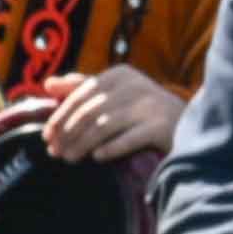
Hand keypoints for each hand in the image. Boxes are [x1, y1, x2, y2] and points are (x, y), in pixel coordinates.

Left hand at [28, 63, 188, 166]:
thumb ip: (82, 88)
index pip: (81, 95)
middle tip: (55, 152)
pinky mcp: (161, 126)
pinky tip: (96, 157)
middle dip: (67, 133)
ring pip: (104, 126)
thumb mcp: (114, 94)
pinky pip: (128, 139)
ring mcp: (150, 105)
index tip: (46, 137)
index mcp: (120, 74)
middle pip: (90, 111)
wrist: (185, 123)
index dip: (60, 116)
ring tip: (70, 159)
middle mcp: (135, 85)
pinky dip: (109, 149)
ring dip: (82, 144)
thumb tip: (47, 84)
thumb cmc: (141, 110)